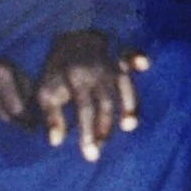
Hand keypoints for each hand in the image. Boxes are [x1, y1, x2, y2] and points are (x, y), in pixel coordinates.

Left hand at [37, 30, 148, 160]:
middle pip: (106, 103)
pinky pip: (131, 52)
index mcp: (74, 80)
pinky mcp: (119, 52)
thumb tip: (56, 142)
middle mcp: (94, 71)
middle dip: (106, 128)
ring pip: (123, 85)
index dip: (89, 133)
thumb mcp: (46, 92)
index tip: (91, 155)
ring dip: (130, 106)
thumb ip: (52, 117)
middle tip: (101, 150)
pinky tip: (144, 64)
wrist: (67, 35)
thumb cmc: (58, 71)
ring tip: (129, 126)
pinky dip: (138, 56)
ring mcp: (108, 60)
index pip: (85, 110)